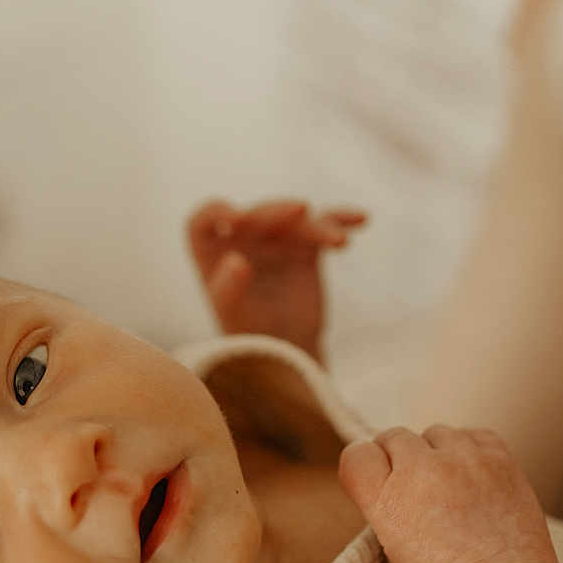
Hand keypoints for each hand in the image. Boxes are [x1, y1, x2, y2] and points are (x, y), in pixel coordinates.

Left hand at [187, 199, 366, 357]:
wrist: (286, 353)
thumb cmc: (249, 335)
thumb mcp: (233, 316)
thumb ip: (229, 289)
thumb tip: (236, 261)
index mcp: (212, 254)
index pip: (202, 222)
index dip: (214, 212)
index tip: (233, 218)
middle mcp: (241, 241)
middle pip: (256, 214)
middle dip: (277, 210)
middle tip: (299, 209)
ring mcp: (274, 242)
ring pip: (295, 220)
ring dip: (318, 225)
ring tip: (337, 241)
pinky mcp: (304, 248)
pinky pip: (323, 226)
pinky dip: (340, 220)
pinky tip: (359, 219)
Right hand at [339, 425, 558, 562]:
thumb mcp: (389, 540)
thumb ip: (379, 496)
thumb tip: (386, 463)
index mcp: (386, 498)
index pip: (357, 453)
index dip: (367, 466)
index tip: (379, 480)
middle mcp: (422, 470)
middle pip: (393, 437)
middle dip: (400, 460)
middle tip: (416, 489)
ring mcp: (463, 460)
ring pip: (433, 434)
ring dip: (435, 452)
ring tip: (448, 485)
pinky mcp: (498, 458)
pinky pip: (472, 433)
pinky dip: (469, 450)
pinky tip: (472, 475)